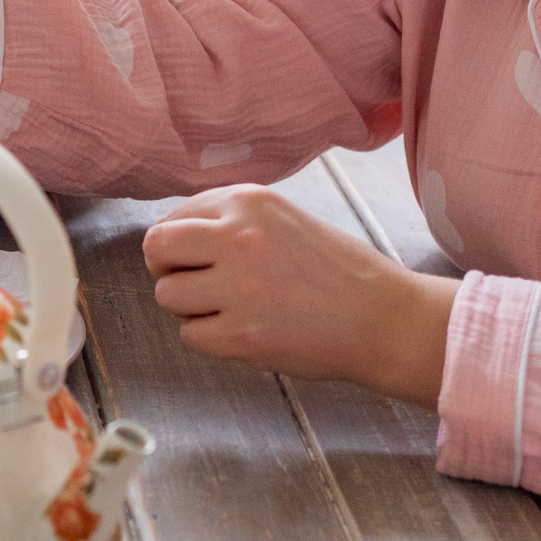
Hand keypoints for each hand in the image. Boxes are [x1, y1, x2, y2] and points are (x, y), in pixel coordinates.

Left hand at [141, 184, 454, 404]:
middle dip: (166, 269)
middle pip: (157, 248)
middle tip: (194, 283)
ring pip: (168, 295)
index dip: (177, 243)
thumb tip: (177, 235)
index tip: (194, 258)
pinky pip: (190, 336)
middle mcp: (237, 237)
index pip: (174, 216)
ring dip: (190, 307)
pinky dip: (210, 338)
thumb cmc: (338, 270)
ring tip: (228, 309)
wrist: (383, 317)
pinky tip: (243, 332)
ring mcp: (237, 287)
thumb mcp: (285, 219)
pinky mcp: (241, 335)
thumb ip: (234, 220)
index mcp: (248, 202)